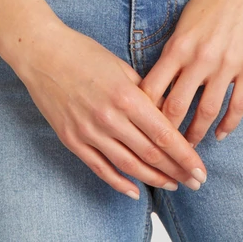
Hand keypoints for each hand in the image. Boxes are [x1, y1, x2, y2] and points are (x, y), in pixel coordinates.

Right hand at [11, 21, 208, 198]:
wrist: (42, 52)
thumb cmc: (82, 52)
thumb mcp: (120, 65)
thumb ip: (141, 91)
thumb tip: (161, 114)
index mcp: (125, 96)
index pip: (164, 134)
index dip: (185, 156)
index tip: (200, 169)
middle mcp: (109, 118)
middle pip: (151, 154)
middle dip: (177, 171)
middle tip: (195, 183)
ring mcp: (89, 132)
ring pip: (129, 166)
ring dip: (154, 179)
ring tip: (173, 185)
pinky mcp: (72, 140)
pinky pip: (100, 168)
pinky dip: (119, 183)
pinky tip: (135, 191)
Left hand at [138, 0, 242, 145]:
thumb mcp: (184, 21)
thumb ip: (174, 50)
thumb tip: (159, 79)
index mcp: (179, 45)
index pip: (153, 88)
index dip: (143, 112)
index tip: (137, 127)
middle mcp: (200, 58)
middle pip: (176, 106)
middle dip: (166, 133)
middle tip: (160, 150)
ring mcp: (226, 64)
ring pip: (206, 112)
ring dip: (196, 134)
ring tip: (189, 149)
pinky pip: (238, 105)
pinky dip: (228, 124)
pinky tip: (220, 134)